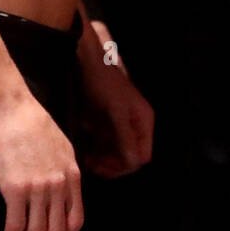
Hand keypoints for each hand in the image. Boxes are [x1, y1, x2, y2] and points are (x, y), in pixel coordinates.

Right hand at [0, 94, 83, 230]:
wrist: (10, 109)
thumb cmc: (31, 124)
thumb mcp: (61, 146)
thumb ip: (65, 171)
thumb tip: (64, 194)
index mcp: (71, 174)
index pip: (76, 220)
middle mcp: (58, 183)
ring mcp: (38, 186)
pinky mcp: (15, 188)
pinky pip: (16, 226)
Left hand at [76, 22, 153, 176]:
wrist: (86, 63)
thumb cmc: (103, 85)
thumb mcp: (115, 112)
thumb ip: (125, 138)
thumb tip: (134, 163)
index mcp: (144, 122)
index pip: (142, 156)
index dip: (125, 165)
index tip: (103, 166)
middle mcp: (136, 125)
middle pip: (129, 157)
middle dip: (111, 164)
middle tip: (91, 163)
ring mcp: (121, 124)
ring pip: (116, 153)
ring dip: (102, 158)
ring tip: (86, 158)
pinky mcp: (108, 123)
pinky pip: (105, 144)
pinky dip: (96, 148)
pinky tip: (85, 147)